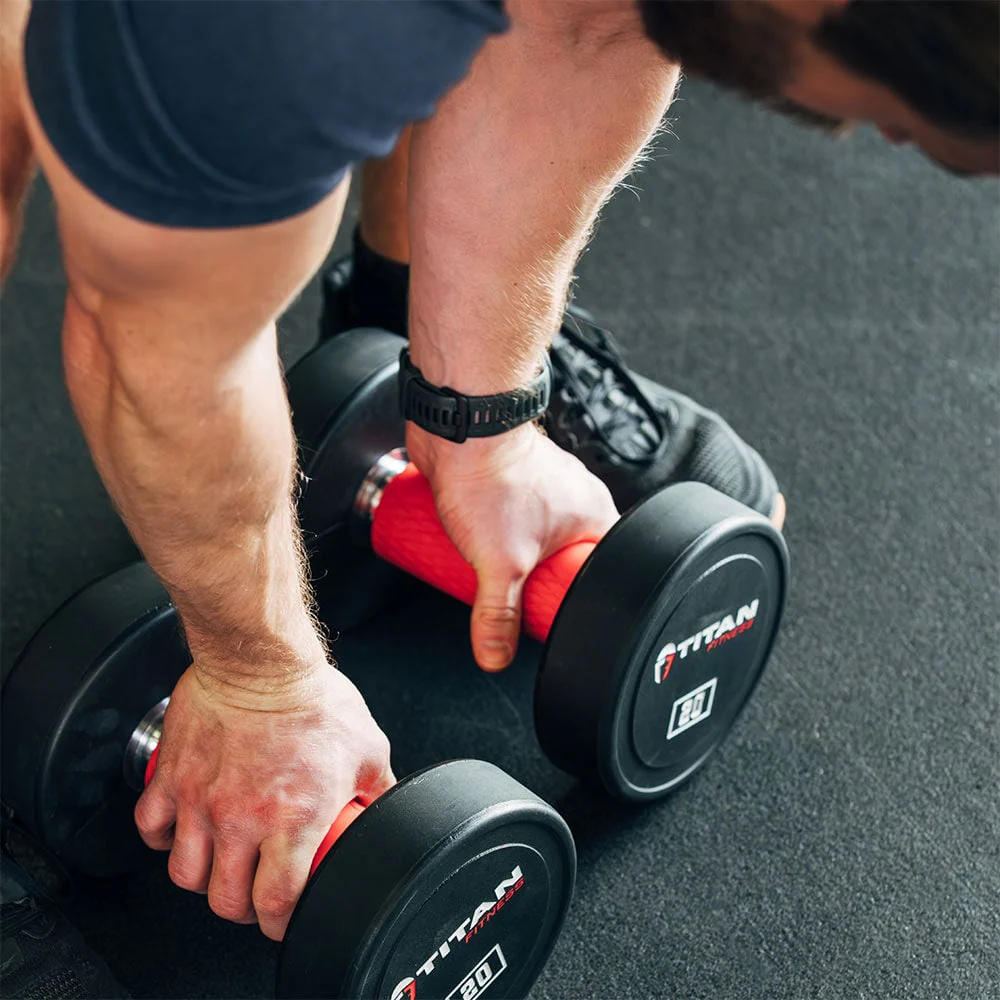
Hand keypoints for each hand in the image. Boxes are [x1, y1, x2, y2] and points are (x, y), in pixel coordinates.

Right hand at [135, 661, 393, 940]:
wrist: (261, 658)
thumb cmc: (311, 697)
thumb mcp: (366, 747)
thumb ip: (375, 787)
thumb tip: (386, 806)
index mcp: (292, 820)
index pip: (276, 904)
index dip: (280, 923)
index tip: (285, 918)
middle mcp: (242, 820)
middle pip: (227, 901)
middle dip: (243, 909)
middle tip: (253, 895)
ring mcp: (201, 802)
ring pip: (186, 874)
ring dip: (203, 879)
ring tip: (220, 868)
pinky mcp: (172, 777)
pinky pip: (151, 828)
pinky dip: (162, 838)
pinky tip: (181, 830)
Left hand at [408, 422, 618, 671]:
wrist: (455, 426)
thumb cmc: (492, 474)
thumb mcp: (502, 564)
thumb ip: (500, 615)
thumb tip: (497, 654)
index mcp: (593, 514)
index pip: (603, 570)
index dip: (583, 597)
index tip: (560, 615)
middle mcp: (571, 497)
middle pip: (560, 558)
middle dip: (536, 580)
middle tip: (519, 599)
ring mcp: (537, 486)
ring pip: (528, 538)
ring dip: (508, 555)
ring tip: (490, 573)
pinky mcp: (504, 480)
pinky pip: (502, 520)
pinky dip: (488, 535)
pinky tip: (470, 547)